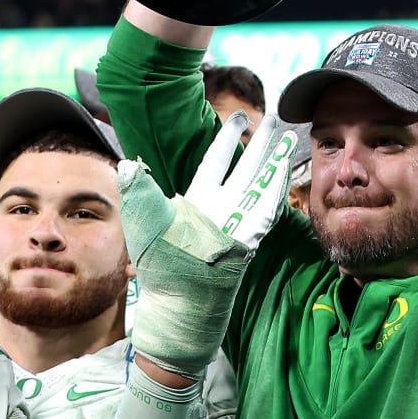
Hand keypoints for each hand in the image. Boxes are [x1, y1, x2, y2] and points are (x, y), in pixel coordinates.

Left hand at [119, 115, 297, 378]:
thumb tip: (128, 163)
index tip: (237, 117)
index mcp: (196, 200)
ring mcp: (237, 222)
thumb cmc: (159, 265)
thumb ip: (138, 189)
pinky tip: (285, 168)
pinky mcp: (249, 238)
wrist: (178, 301)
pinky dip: (276, 187)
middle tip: (276, 118)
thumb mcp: (143, 220)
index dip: (227, 138)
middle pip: (245, 167)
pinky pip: (267, 208)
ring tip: (289, 137)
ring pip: (261, 183)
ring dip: (275, 160)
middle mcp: (220, 208)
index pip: (215, 161)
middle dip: (260, 143)